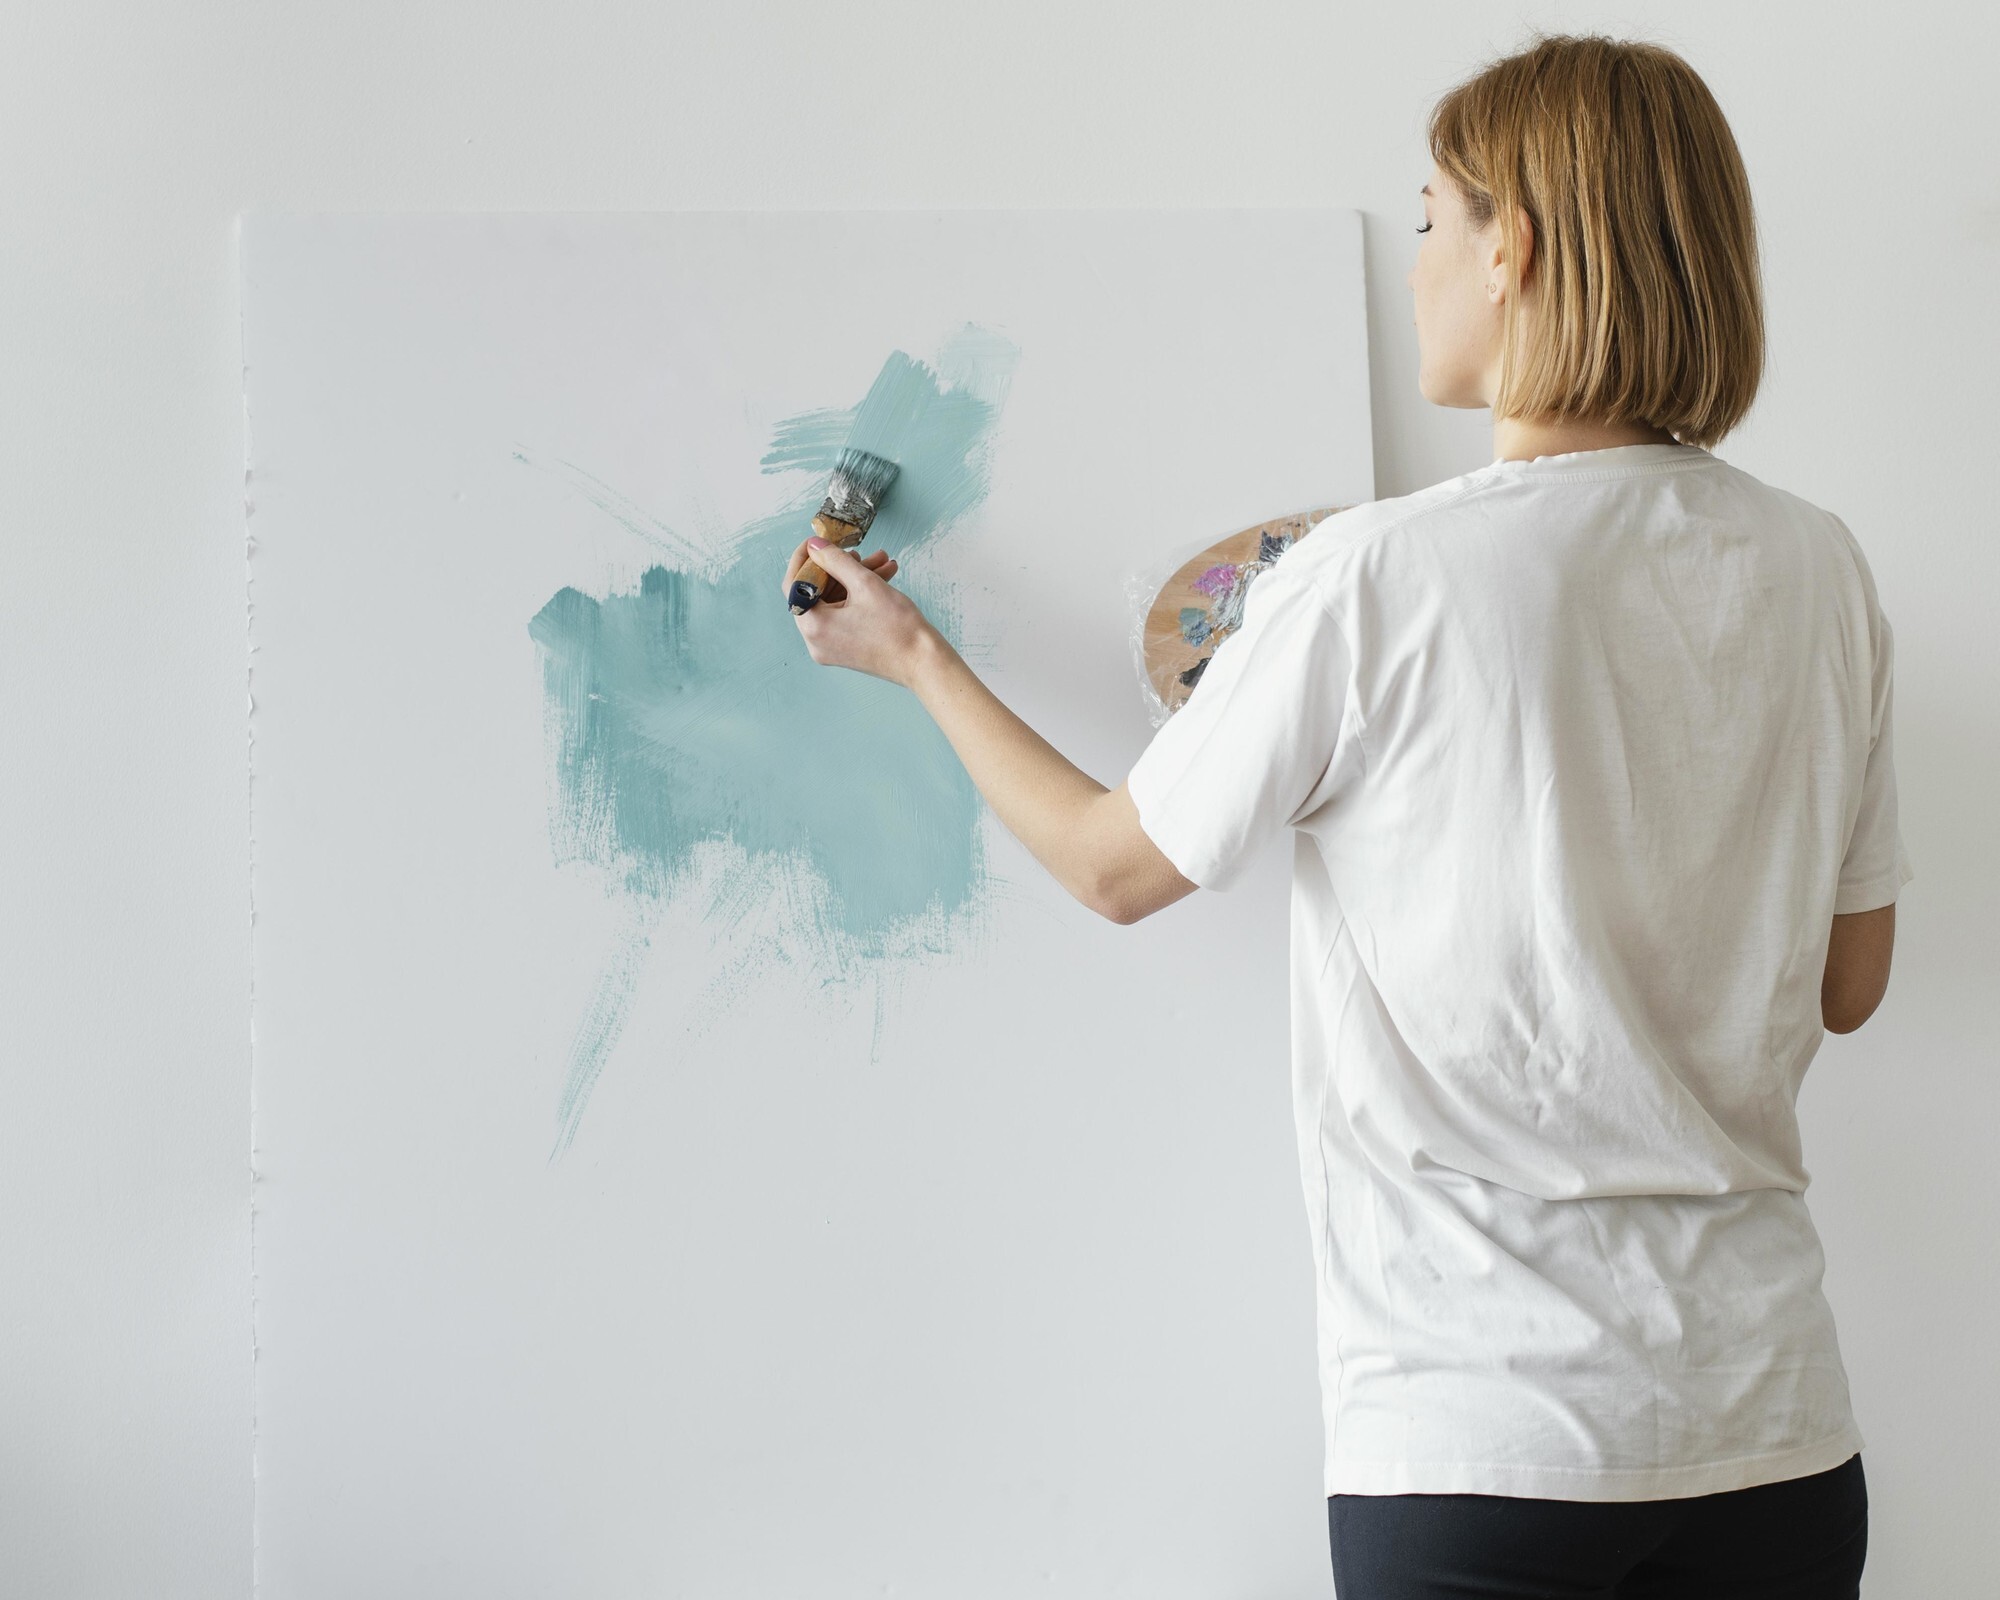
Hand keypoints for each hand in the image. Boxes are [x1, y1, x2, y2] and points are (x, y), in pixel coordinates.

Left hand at [781, 536, 940, 688]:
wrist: (925, 662)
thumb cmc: (899, 629)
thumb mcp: (865, 584)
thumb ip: (836, 560)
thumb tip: (815, 546)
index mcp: (814, 627)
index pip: (794, 585)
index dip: (804, 559)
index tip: (817, 542)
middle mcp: (816, 641)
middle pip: (816, 592)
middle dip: (839, 567)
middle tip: (857, 550)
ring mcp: (831, 647)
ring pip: (834, 601)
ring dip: (854, 579)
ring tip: (881, 562)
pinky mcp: (845, 648)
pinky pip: (844, 614)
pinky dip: (858, 596)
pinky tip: (883, 577)